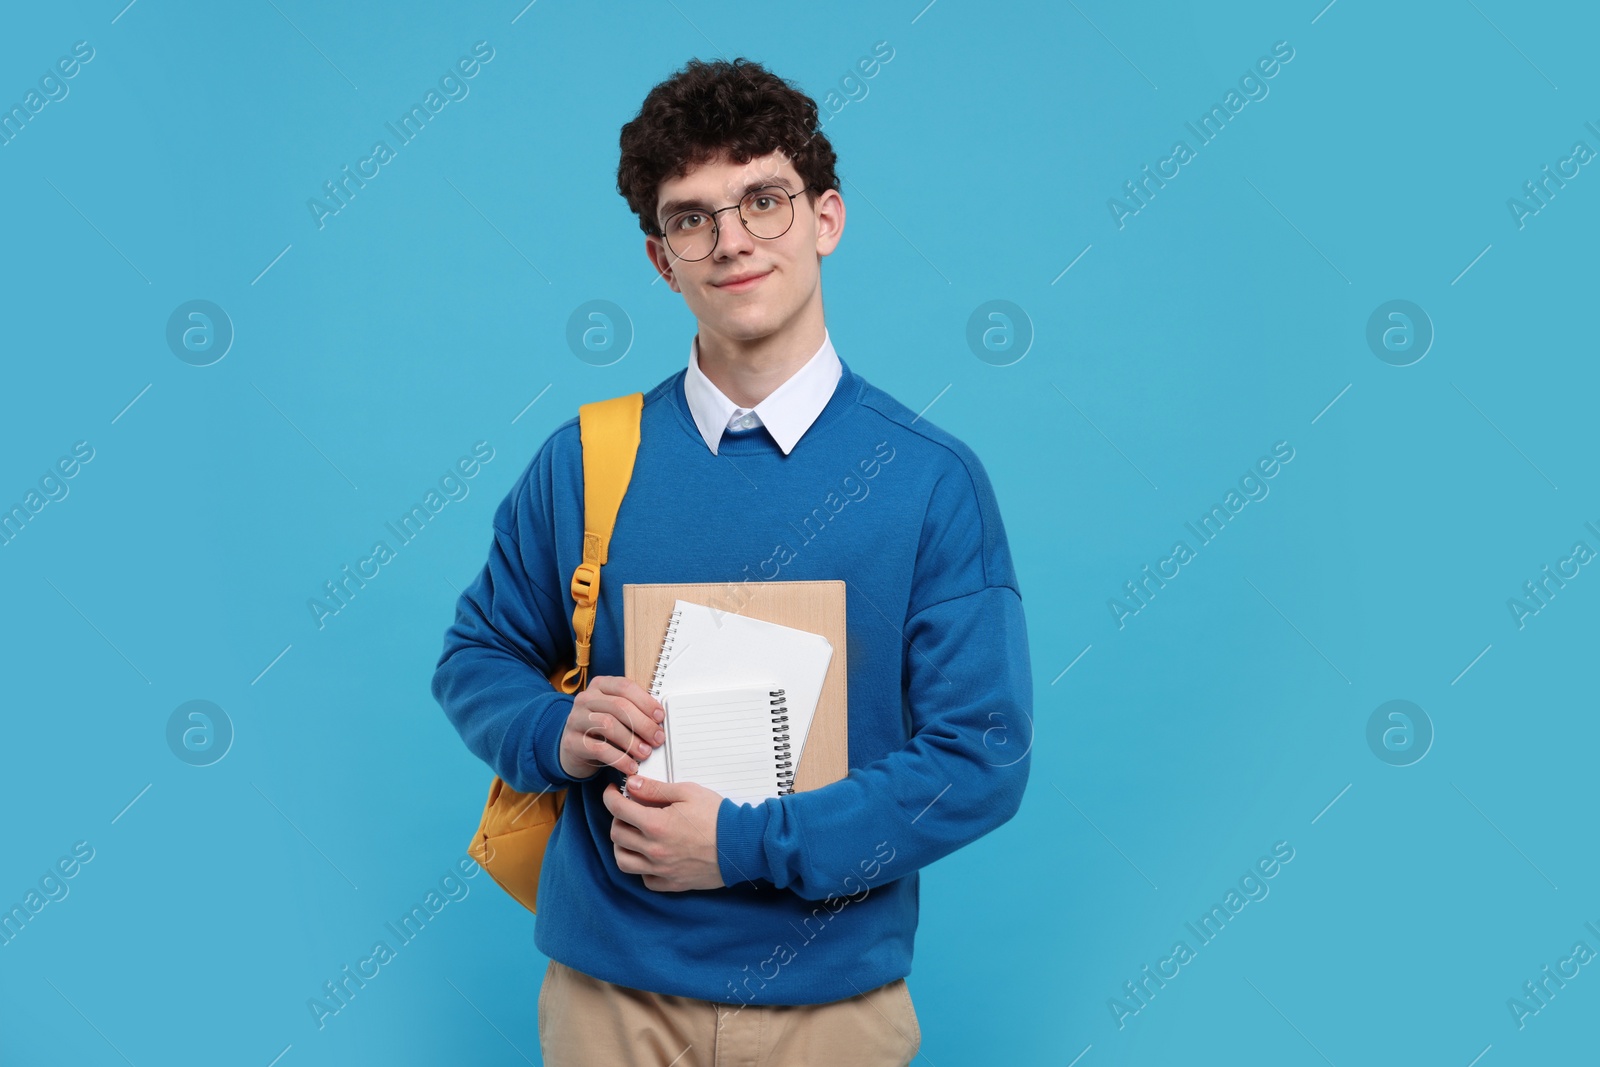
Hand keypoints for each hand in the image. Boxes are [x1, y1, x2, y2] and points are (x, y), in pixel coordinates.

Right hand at [558, 676, 664, 780]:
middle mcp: (586, 699)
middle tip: (657, 739)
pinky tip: (630, 765)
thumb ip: (634, 712)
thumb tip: (659, 722)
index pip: (625, 687)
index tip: (660, 717)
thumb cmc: (601, 729)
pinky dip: (619, 758)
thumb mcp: (617, 714)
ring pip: (608, 725)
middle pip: (619, 706)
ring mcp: (576, 719)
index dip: (645, 702)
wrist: (574, 749)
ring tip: (645, 753)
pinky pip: (598, 749)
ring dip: (632, 741)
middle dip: (643, 724)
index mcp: (600, 685)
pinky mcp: (571, 741)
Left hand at [602, 776, 725, 891]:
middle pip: (616, 834)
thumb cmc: (719, 817)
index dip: (610, 796)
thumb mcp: (687, 792)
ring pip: (623, 861)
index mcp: (656, 825)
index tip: (613, 792)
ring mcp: (662, 869)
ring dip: (623, 845)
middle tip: (629, 810)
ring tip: (634, 833)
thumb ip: (655, 788)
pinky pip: (644, 879)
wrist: (742, 844)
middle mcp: (654, 850)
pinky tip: (650, 855)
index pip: (617, 809)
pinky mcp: (672, 883)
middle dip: (618, 818)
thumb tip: (632, 784)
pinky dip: (641, 868)